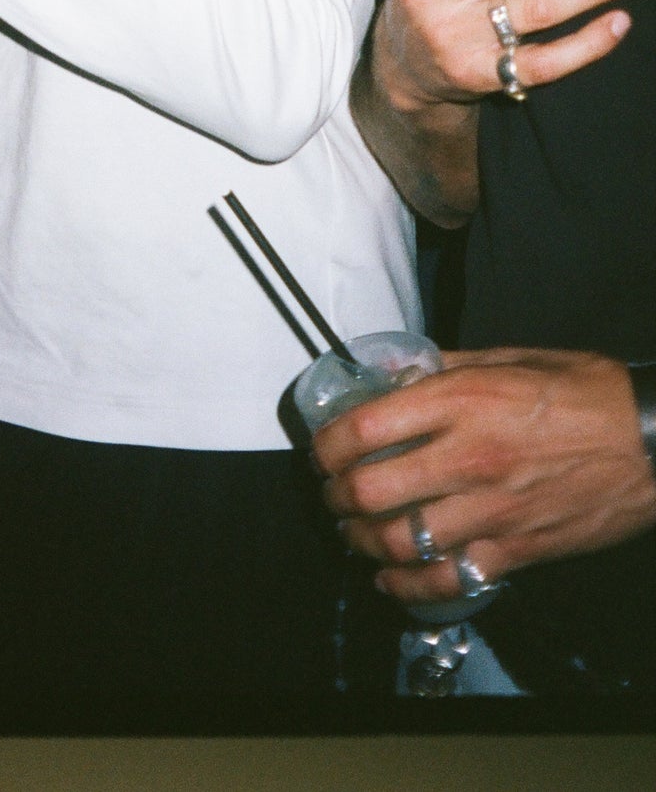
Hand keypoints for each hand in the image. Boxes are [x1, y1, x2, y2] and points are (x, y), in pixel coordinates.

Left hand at [314, 349, 655, 602]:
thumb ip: (449, 367)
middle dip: (337, 496)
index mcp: (461, 401)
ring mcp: (490, 510)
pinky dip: (408, 586)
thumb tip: (399, 372)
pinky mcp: (515, 551)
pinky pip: (446, 580)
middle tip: (332, 493)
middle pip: (370, 490)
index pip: (365, 428)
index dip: (328, 444)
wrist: (652, 442)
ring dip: (362, 541)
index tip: (322, 449)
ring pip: (399, 541)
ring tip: (353, 532)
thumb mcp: (512, 358)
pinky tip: (391, 579)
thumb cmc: (588, 393)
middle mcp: (467, 457)